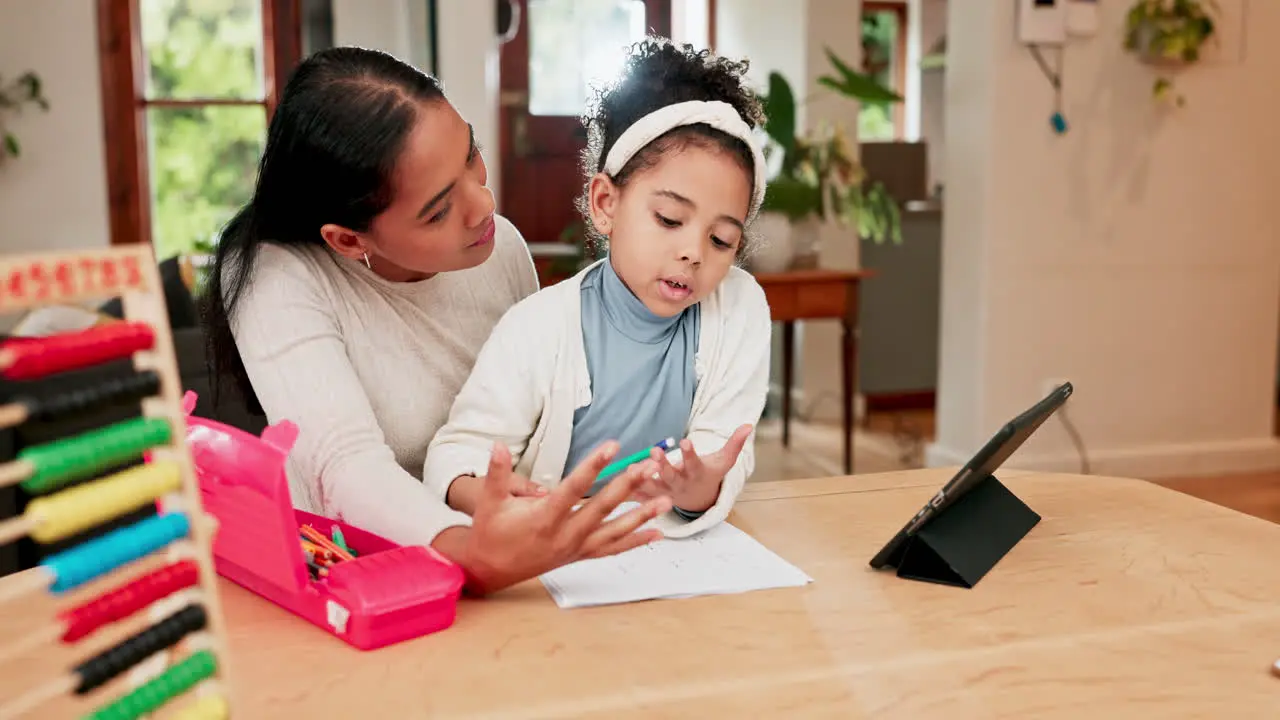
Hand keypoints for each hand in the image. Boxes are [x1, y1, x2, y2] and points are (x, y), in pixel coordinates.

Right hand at [453, 440, 670, 594]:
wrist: (490, 569)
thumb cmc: (491, 532)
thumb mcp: (488, 501)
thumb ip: (496, 472)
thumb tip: (498, 445)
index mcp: (544, 519)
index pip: (573, 488)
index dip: (593, 466)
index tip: (612, 446)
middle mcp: (564, 535)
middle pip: (602, 507)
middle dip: (628, 485)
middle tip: (650, 466)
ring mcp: (575, 547)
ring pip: (614, 531)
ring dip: (641, 516)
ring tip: (665, 501)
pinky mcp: (580, 555)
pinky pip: (613, 549)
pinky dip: (636, 541)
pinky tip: (657, 534)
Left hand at [632, 424, 752, 512]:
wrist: (699, 499)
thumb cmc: (710, 474)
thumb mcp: (724, 461)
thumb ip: (735, 444)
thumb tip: (749, 424)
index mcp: (696, 473)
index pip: (694, 463)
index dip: (690, 453)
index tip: (686, 441)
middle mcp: (680, 484)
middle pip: (670, 476)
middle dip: (663, 465)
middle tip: (654, 452)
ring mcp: (664, 492)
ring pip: (652, 486)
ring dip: (642, 478)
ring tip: (632, 467)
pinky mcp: (651, 497)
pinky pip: (638, 494)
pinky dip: (628, 489)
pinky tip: (618, 479)